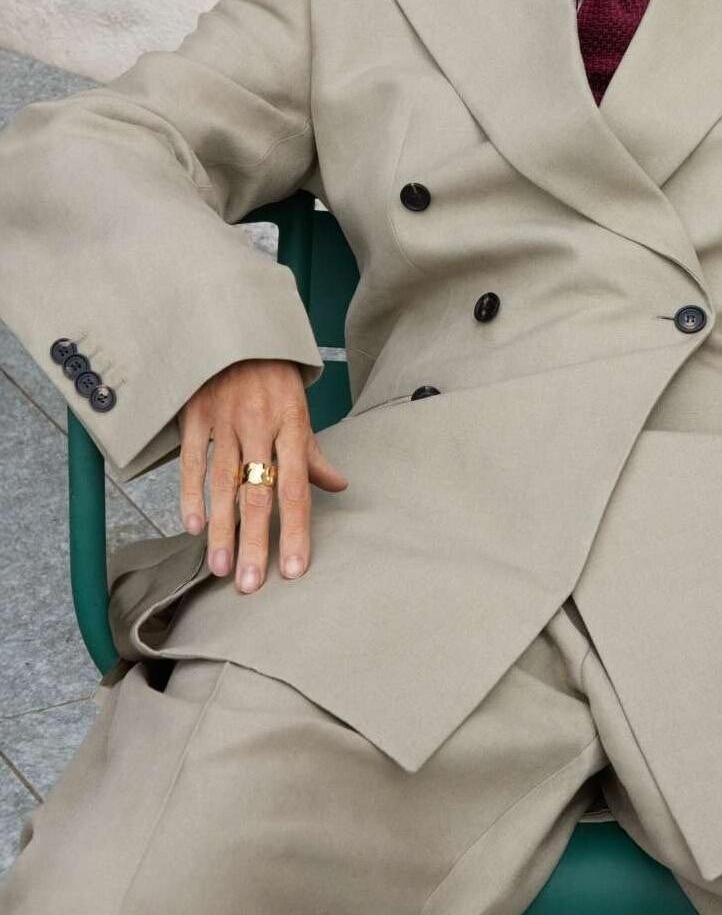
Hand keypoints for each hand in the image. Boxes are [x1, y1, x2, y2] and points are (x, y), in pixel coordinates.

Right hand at [177, 358, 348, 592]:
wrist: (238, 328)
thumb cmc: (273, 375)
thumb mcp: (299, 408)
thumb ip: (313, 453)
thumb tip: (339, 486)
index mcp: (292, 426)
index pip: (297, 489)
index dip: (297, 531)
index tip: (294, 570)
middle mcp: (260, 426)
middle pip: (258, 494)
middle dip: (255, 542)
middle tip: (250, 586)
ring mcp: (225, 421)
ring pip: (223, 484)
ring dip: (221, 530)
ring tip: (222, 568)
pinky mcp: (195, 416)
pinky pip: (192, 462)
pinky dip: (190, 496)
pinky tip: (193, 528)